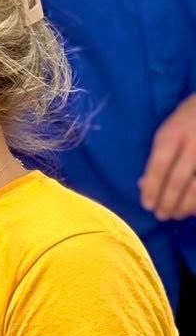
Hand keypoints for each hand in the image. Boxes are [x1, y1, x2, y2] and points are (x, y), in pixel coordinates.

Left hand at [140, 95, 195, 222]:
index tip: (147, 205)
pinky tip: (193, 209)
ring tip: (177, 214)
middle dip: (168, 202)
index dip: (152, 189)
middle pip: (179, 180)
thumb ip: (157, 158)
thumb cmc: (186, 119)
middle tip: (161, 215)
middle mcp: (193, 144)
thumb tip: (144, 186)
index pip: (159, 167)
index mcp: (173, 135)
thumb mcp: (166, 131)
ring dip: (186, 206)